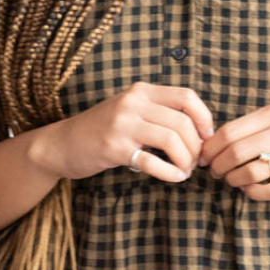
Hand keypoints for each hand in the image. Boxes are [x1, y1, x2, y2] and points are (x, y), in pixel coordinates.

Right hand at [38, 82, 214, 182]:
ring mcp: (122, 124)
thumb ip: (159, 113)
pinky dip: (171, 174)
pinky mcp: (113, 148)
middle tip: (196, 162)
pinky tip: (175, 178)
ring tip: (185, 170)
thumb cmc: (103, 131)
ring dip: (186, 161)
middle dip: (196, 147)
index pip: (187, 97)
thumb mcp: (130, 111)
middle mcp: (132, 103)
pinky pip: (153, 162)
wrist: (62, 144)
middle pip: (182, 123)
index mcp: (141, 91)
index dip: (204, 119)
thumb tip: (200, 130)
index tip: (207, 138)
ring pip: (172, 140)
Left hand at [197, 105, 269, 200]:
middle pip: (235, 152)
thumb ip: (249, 129)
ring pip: (250, 172)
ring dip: (233, 180)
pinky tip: (249, 190)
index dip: (210, 149)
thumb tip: (209, 146)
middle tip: (215, 172)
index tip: (204, 158)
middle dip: (218, 166)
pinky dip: (252, 193)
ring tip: (231, 181)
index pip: (229, 132)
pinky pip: (269, 191)